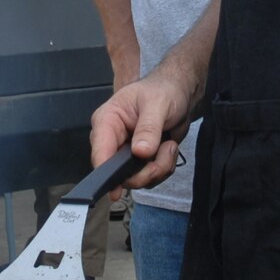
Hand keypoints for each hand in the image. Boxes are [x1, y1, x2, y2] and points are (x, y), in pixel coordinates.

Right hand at [90, 69, 192, 193]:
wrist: (179, 94)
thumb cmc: (164, 91)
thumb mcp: (157, 104)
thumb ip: (148, 128)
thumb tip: (140, 151)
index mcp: (107, 120)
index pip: (100, 151)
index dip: (107, 172)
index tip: (117, 188)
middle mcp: (112, 139)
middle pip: (117, 172)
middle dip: (144, 171)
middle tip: (164, 157)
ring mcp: (126, 152)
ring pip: (136, 178)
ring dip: (159, 168)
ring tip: (169, 147)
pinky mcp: (140, 160)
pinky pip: (149, 177)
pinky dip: (163, 168)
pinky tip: (168, 149)